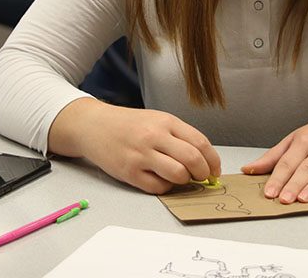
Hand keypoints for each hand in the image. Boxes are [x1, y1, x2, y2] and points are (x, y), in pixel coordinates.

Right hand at [49, 98, 221, 193]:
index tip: (214, 170)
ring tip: (181, 178)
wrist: (93, 125)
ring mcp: (141, 155)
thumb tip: (203, 160)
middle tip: (202, 178)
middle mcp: (154, 137)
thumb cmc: (128, 124)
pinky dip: (166, 188)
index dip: (213, 161)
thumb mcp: (156, 119)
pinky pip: (158, 187)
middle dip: (203, 174)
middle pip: (193, 160)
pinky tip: (162, 180)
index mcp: (165, 122)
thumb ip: (178, 136)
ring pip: (178, 175)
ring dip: (185, 181)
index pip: (200, 143)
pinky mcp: (129, 172)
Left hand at [240, 105, 307, 203]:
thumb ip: (274, 156)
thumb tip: (248, 169)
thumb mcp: (297, 139)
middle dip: (294, 184)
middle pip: (307, 167)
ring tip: (303, 198)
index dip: (278, 178)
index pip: (288, 161)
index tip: (269, 192)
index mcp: (305, 140)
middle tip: (284, 199)